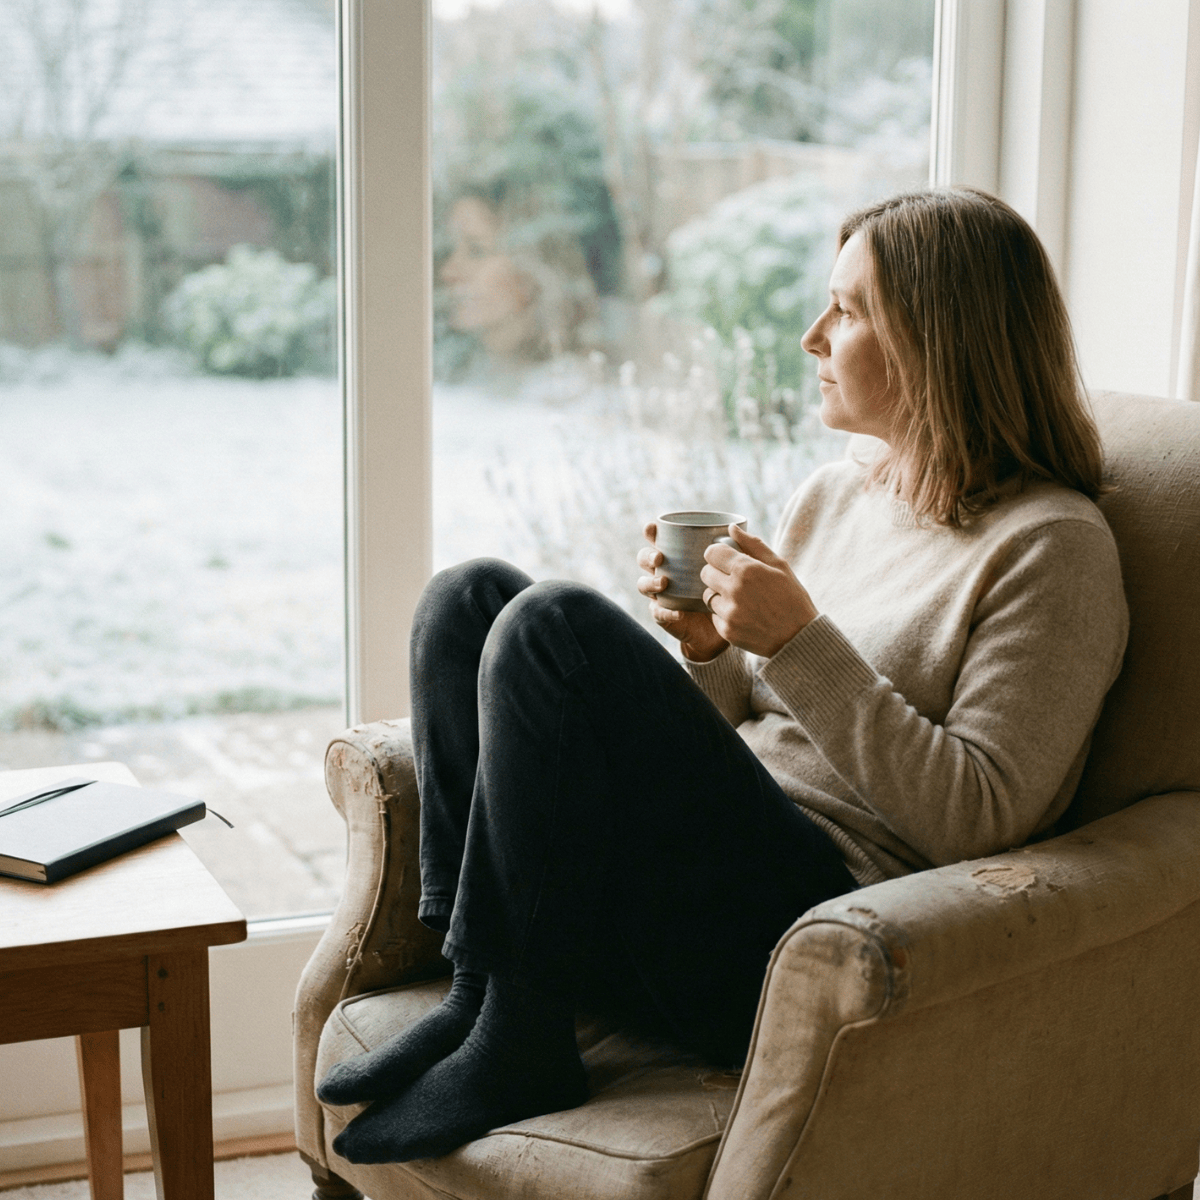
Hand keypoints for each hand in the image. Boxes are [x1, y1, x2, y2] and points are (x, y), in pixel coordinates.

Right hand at [637, 522, 729, 661]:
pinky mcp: (666, 615)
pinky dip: (665, 611)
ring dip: (649, 582)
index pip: (658, 540)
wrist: (731, 623)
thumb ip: (740, 546)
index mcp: (678, 556)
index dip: (651, 532)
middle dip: (647, 556)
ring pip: (643, 585)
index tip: (653, 528)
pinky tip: (679, 612)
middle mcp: (666, 572)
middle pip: (644, 559)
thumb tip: (733, 527)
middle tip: (659, 558)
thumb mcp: (739, 567)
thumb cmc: (732, 589)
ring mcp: (663, 594)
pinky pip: (658, 613)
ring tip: (663, 583)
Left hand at [700, 524, 817, 657]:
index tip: (725, 559)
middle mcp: (734, 590)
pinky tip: (743, 615)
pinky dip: (724, 614)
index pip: (712, 553)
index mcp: (747, 570)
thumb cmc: (792, 598)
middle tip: (732, 579)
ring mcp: (729, 612)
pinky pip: (714, 616)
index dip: (717, 554)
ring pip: (708, 595)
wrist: (799, 638)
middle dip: (716, 573)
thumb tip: (732, 528)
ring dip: (719, 595)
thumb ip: (753, 544)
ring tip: (740, 599)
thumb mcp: (779, 566)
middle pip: (705, 573)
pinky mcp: (726, 631)